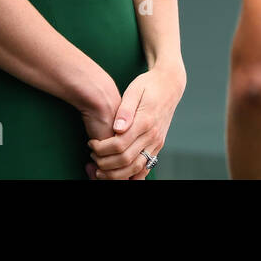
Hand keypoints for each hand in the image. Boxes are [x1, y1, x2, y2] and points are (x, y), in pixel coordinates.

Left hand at [87, 63, 184, 179]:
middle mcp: (153, 136)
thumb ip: (125, 110)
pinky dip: (132, 175)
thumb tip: (117, 128)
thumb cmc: (148, 85)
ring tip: (100, 169)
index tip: (91, 143)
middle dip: (105, 163)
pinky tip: (119, 174)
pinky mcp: (158, 146)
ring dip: (116, 174)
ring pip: (136, 169)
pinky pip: (146, 168)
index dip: (101, 148)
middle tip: (92, 156)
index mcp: (145, 121)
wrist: (170, 85)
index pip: (119, 144)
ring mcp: (157, 143)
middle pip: (126, 160)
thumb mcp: (134, 90)